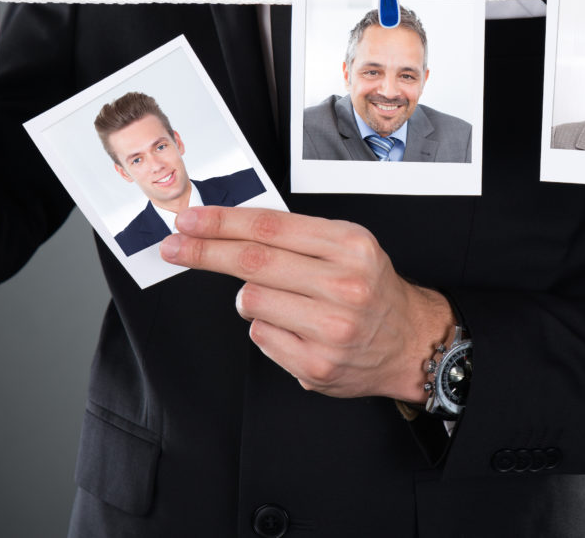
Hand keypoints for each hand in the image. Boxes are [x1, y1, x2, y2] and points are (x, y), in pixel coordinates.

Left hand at [161, 206, 454, 402]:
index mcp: (350, 245)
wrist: (410, 342)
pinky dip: (266, 328)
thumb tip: (229, 227)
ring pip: (251, 301)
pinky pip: (261, 337)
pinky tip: (295, 328)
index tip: (190, 220)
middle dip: (203, 251)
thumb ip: (296, 235)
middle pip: (252, 262)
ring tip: (280, 300)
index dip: (221, 222)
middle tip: (174, 246)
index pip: (269, 227)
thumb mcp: (347, 246)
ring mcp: (331, 328)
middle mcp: (344, 285)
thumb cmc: (372, 289)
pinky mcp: (317, 365)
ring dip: (249, 297)